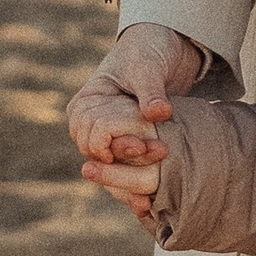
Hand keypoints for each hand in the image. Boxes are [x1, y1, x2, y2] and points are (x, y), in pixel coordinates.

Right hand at [68, 20, 198, 222]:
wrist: (168, 49)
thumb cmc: (149, 50)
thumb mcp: (149, 67)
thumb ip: (151, 91)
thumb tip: (158, 113)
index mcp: (87, 101)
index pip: (88, 134)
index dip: (112, 143)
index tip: (140, 145)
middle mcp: (93, 122)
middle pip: (98, 157)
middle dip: (126, 161)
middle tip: (160, 155)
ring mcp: (112, 136)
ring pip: (110, 170)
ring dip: (130, 179)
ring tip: (149, 197)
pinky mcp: (131, 146)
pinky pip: (126, 171)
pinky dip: (135, 186)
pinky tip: (148, 206)